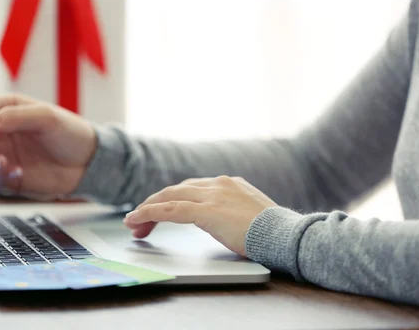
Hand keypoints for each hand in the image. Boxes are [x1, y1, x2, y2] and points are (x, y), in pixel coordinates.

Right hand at [0, 93, 96, 199]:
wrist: (89, 162)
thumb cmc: (71, 132)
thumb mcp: (46, 117)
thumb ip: (15, 117)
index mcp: (7, 110)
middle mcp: (1, 133)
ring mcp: (4, 156)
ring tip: (3, 162)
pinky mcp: (10, 178)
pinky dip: (1, 179)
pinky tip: (19, 173)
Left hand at [123, 176, 277, 255]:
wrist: (285, 234)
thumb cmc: (272, 231)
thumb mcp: (249, 214)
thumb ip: (231, 211)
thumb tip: (221, 220)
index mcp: (227, 184)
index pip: (190, 188)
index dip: (170, 199)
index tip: (159, 212)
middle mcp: (217, 184)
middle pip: (175, 190)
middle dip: (153, 204)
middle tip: (138, 221)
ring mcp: (212, 195)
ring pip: (169, 197)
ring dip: (147, 210)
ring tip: (133, 223)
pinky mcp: (207, 211)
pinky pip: (171, 210)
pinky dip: (150, 214)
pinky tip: (138, 220)